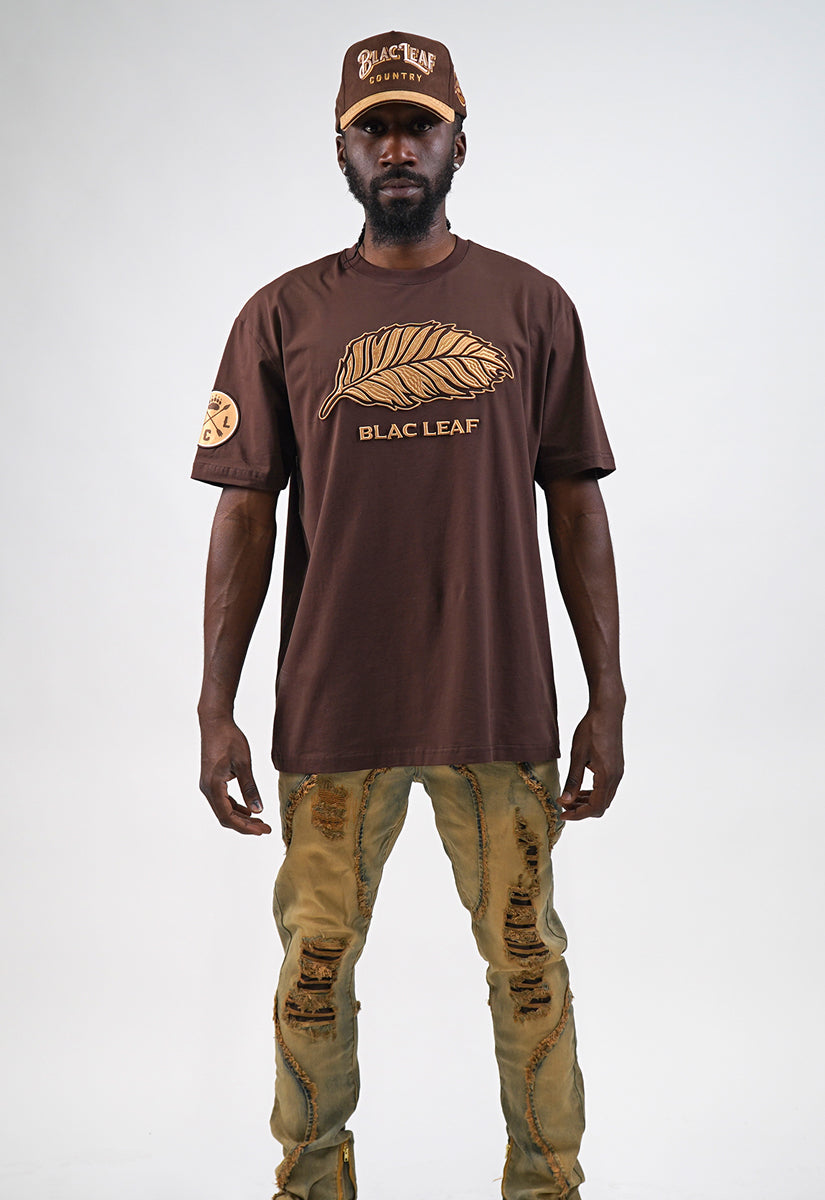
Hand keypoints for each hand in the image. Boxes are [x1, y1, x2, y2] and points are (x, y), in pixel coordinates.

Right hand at [198, 716, 271, 834]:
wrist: (215, 722)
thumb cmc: (229, 739)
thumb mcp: (243, 763)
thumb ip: (250, 788)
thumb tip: (258, 810)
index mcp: (213, 786)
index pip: (228, 816)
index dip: (246, 827)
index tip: (263, 831)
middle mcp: (207, 789)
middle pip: (225, 817)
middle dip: (245, 826)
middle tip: (265, 829)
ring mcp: (208, 785)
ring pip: (224, 810)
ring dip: (241, 818)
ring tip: (260, 822)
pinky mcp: (211, 780)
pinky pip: (223, 800)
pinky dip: (236, 808)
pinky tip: (249, 809)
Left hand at [560, 704, 623, 820]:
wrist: (607, 712)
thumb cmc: (591, 730)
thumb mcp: (577, 755)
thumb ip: (573, 780)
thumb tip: (566, 800)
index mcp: (606, 776)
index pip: (594, 807)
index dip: (577, 814)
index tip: (562, 814)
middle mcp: (616, 777)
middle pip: (601, 806)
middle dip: (581, 810)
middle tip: (563, 804)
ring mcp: (618, 772)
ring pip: (604, 798)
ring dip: (587, 802)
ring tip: (569, 797)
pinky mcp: (616, 767)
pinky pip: (606, 788)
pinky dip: (593, 793)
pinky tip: (580, 787)